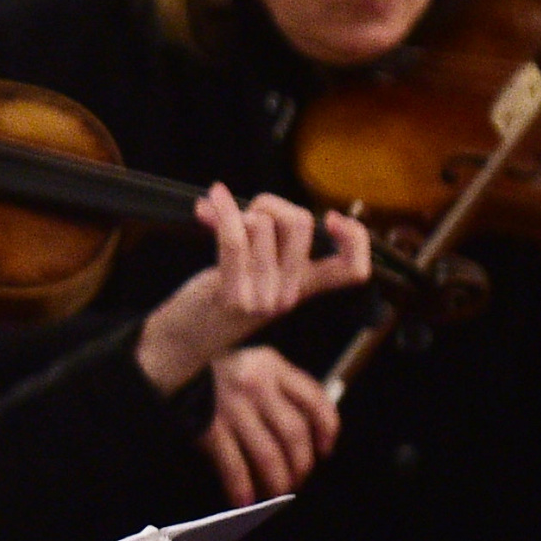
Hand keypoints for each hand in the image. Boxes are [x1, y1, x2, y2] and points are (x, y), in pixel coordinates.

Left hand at [131, 187, 378, 390]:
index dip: (356, 239)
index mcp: (302, 288)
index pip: (353, 270)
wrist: (183, 341)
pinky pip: (235, 239)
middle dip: (269, 203)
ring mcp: (263, 297)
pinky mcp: (234, 296)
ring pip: (261, 224)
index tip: (333, 218)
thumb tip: (237, 198)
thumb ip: (259, 239)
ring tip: (218, 223)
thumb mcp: (252, 270)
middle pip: (300, 224)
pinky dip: (223, 212)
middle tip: (245, 214)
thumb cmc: (218, 297)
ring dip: (236, 213)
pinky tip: (210, 201)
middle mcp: (289, 295)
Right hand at [198, 346, 338, 504]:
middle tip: (297, 480)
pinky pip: (233, 465)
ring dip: (277, 481)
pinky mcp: (209, 427)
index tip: (325, 450)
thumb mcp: (252, 365)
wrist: (170, 367)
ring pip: (268, 454)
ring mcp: (232, 407)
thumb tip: (308, 433)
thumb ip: (279, 388)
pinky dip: (241, 487)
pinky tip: (245, 501)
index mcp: (272, 366)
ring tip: (277, 494)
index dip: (327, 430)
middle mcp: (256, 384)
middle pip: (294, 433)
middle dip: (301, 465)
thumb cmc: (215, 371)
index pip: (314, 399)